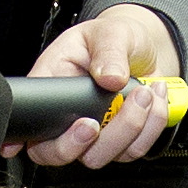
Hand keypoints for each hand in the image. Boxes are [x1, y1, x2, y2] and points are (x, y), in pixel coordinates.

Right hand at [22, 5, 187, 165]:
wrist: (142, 48)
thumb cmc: (113, 38)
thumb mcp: (108, 33)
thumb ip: (108, 52)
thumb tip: (110, 78)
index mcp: (52, 90)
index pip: (34, 130)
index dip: (43, 143)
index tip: (83, 126)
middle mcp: (68, 119)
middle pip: (68, 154)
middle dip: (97, 138)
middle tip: (116, 107)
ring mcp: (95, 135)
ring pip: (105, 155)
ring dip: (133, 125)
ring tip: (145, 90)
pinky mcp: (121, 142)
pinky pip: (135, 149)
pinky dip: (152, 124)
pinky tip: (154, 97)